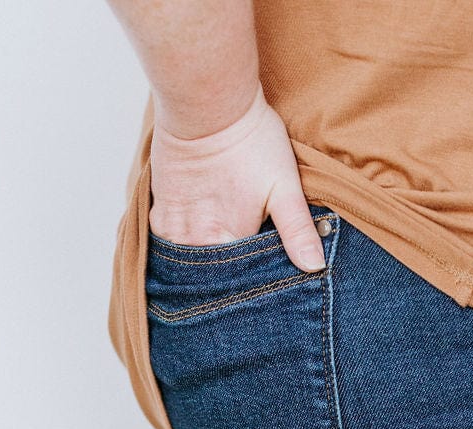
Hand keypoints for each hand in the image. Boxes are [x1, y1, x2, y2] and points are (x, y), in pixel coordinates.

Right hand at [149, 85, 325, 270]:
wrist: (206, 99)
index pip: (240, 281)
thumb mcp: (285, 187)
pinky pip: (166, 242)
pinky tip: (197, 239)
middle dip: (226, 280)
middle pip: (210, 276)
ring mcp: (171, 225)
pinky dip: (181, 247)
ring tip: (219, 256)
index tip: (264, 284)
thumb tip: (314, 268)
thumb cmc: (250, 140)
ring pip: (186, 263)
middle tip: (241, 271)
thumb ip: (298, 232)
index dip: (253, 284)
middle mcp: (192, 240)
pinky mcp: (158, 208)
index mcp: (224, 241)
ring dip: (202, 265)